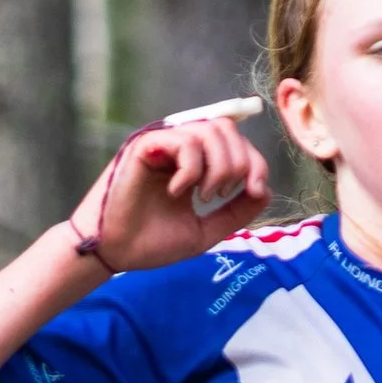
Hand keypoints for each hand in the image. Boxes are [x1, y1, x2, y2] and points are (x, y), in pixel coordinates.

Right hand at [70, 114, 270, 273]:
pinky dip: (191, 169)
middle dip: (239, 163)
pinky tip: (178, 191)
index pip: (234, 143)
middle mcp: (178, 147)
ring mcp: (161, 143)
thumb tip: (265, 190)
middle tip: (222, 195)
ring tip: (203, 197)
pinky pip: (184, 141)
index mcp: (193, 163)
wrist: (116, 254)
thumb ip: (235, 211)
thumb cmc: (152, 242)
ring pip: (210, 130)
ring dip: (218, 167)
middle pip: (226, 129)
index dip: (254, 162)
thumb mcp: (206, 229)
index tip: (254, 190)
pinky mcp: (144, 145)